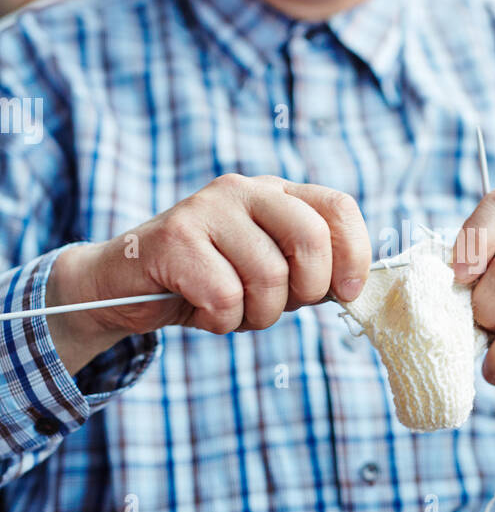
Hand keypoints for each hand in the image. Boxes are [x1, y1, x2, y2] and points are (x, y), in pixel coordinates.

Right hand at [46, 175, 370, 374]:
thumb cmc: (208, 282)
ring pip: (268, 276)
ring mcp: (207, 209)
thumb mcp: (269, 273)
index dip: (355, 254)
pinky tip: (202, 311)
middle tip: (279, 306)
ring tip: (232, 310)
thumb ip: (310, 270)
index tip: (346, 293)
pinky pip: (225, 296)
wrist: (123, 285)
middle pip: (311, 238)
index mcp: (276, 193)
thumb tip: (355, 285)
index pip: (339, 207)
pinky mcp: (175, 238)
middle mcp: (244, 189)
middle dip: (307, 290)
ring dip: (257, 315)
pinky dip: (220, 321)